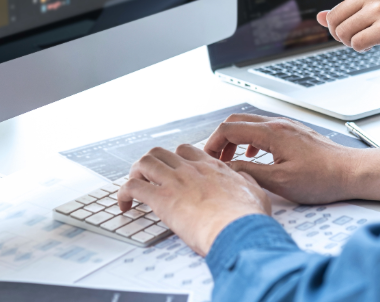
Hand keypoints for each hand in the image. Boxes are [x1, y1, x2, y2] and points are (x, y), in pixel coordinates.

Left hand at [117, 145, 270, 255]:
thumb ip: (247, 181)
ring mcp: (175, 182)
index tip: (172, 170)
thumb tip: (244, 178)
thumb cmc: (247, 216)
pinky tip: (124, 205)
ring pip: (144, 163)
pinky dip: (123, 194)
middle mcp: (190, 169)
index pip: (186, 150)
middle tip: (148, 178)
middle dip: (150, 163)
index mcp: (211, 167)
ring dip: (135, 174)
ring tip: (133, 188)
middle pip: (160, 152)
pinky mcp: (162, 199)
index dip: (175, 158)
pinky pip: (133, 187)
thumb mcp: (256, 191)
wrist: (238, 228)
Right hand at [204, 114, 379, 203]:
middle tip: (214, 159)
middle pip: (237, 121)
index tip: (206, 159)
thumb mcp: (280, 182)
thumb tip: (227, 170)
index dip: (212, 143)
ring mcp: (287, 126)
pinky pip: (264, 130)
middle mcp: (278, 124)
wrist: (352, 172)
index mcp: (271, 133)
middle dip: (220, 139)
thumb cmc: (322, 178)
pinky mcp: (294, 133)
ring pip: (250, 124)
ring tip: (230, 161)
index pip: (229, 128)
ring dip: (235, 140)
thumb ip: (250, 173)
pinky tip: (254, 157)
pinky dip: (250, 141)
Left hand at [287, 0, 379, 63]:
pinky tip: (377, 43)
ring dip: (350, 42)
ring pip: (341, 33)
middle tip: (359, 35)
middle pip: (332, 19)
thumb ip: (347, 12)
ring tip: (370, 38)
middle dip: (340, 34)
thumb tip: (319, 16)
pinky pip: (355, 43)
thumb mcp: (373, 13)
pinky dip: (361, 49)